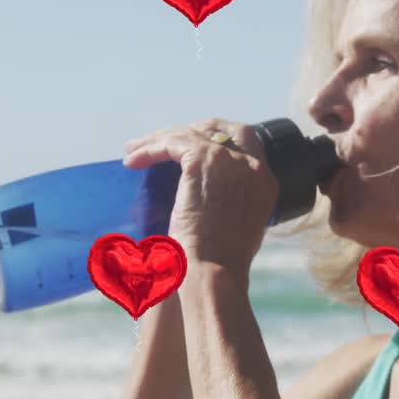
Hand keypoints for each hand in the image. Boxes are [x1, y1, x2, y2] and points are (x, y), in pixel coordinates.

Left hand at [122, 118, 277, 277]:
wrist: (215, 269)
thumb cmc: (222, 263)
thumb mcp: (241, 228)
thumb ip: (235, 204)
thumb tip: (213, 194)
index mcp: (265, 181)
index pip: (246, 140)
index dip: (220, 136)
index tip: (197, 140)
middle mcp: (252, 165)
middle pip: (220, 130)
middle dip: (191, 129)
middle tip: (164, 138)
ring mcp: (229, 160)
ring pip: (190, 134)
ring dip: (160, 138)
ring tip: (135, 149)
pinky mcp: (201, 160)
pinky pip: (171, 142)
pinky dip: (150, 148)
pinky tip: (133, 160)